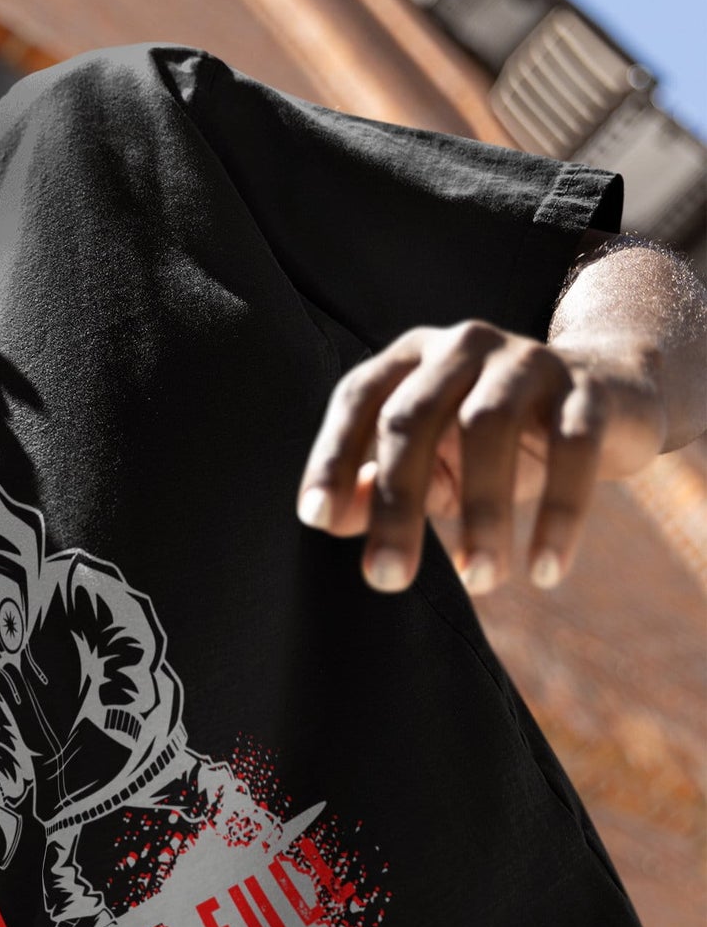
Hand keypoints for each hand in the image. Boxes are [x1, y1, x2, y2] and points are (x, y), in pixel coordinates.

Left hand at [295, 319, 666, 594]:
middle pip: (413, 417)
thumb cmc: (496, 442)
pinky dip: (559, 514)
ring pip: (487, 426)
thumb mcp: (434, 463)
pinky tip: (544, 571)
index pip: (358, 399)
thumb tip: (330, 520)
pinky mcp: (588, 391)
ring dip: (480, 512)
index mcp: (412, 358)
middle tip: (386, 579)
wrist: (608, 401)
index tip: (317, 519)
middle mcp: (462, 346)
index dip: (332, 455)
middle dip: (396, 502)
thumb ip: (378, 487)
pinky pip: (571, 449)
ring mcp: (527, 361)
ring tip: (479, 580)